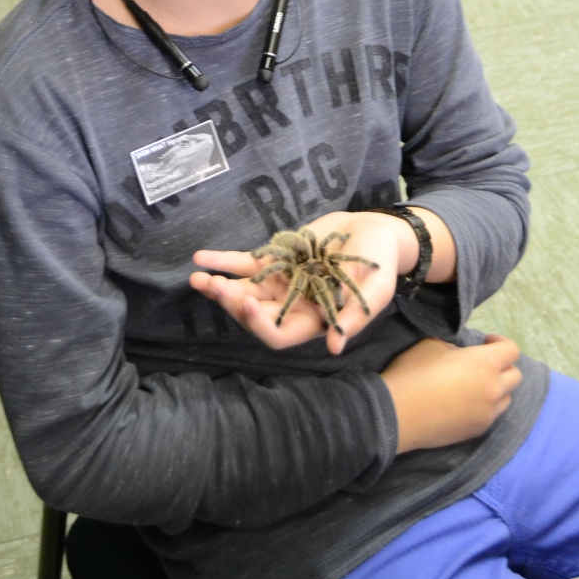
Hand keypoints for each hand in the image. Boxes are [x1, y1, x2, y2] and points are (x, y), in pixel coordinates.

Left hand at [190, 210, 420, 354]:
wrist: (374, 232)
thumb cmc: (380, 264)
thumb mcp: (376, 290)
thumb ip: (356, 315)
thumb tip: (336, 345)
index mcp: (315, 320)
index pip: (281, 334)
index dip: (261, 324)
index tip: (247, 303)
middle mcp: (293, 305)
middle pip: (255, 313)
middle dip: (233, 303)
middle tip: (216, 287)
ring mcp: (281, 282)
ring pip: (244, 289)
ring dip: (220, 286)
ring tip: (199, 278)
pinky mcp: (275, 259)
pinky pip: (244, 264)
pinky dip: (223, 261)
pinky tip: (202, 257)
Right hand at [381, 333, 521, 452]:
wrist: (397, 414)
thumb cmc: (413, 373)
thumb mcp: (431, 345)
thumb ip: (454, 347)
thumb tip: (461, 356)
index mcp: (484, 363)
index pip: (512, 350)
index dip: (500, 342)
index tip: (485, 341)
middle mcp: (493, 389)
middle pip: (515, 376)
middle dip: (502, 366)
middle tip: (481, 364)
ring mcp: (487, 414)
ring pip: (506, 399)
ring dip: (496, 389)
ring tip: (473, 386)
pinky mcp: (477, 431)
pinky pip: (491, 415)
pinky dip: (484, 406)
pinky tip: (462, 404)